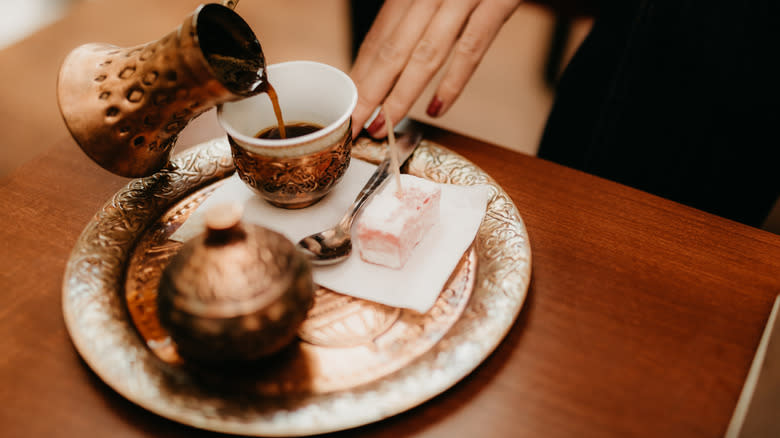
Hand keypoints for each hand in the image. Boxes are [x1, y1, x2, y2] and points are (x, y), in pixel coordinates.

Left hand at [350, 0, 523, 137]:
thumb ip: (415, 14)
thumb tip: (388, 57)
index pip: (379, 37)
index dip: (362, 74)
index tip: (348, 104)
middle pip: (392, 49)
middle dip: (369, 92)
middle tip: (353, 125)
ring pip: (425, 53)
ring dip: (400, 95)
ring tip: (383, 125)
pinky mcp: (497, 2)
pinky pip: (471, 47)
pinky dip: (453, 81)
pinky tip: (436, 108)